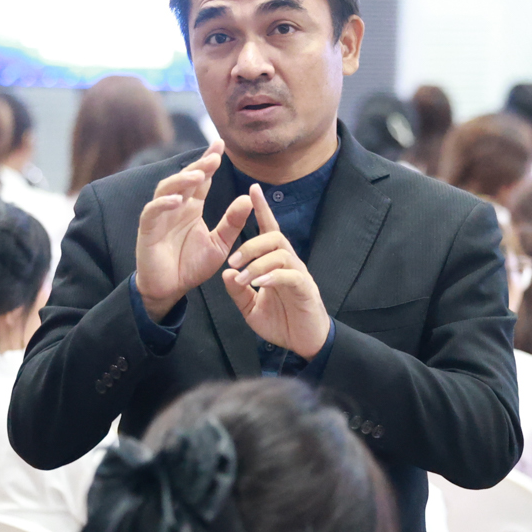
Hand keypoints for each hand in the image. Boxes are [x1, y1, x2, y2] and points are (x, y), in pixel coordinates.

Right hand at [135, 143, 253, 320]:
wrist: (170, 289)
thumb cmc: (191, 266)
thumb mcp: (219, 244)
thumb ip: (232, 223)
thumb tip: (248, 198)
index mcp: (192, 207)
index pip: (201, 180)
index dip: (209, 162)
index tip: (221, 144)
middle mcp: (175, 207)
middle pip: (185, 179)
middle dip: (199, 166)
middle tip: (214, 156)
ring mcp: (160, 216)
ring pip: (166, 189)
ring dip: (181, 181)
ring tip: (198, 176)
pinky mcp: (147, 230)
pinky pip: (152, 211)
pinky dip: (163, 204)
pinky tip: (177, 200)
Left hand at [221, 185, 331, 358]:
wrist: (304, 343)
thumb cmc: (281, 322)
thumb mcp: (250, 308)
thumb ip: (238, 291)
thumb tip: (227, 272)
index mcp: (276, 263)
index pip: (269, 230)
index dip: (262, 208)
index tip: (252, 187)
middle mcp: (289, 263)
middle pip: (274, 237)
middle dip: (251, 244)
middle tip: (232, 259)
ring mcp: (299, 275)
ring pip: (280, 252)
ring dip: (258, 262)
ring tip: (243, 276)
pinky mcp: (305, 289)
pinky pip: (290, 275)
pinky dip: (272, 276)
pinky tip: (259, 283)